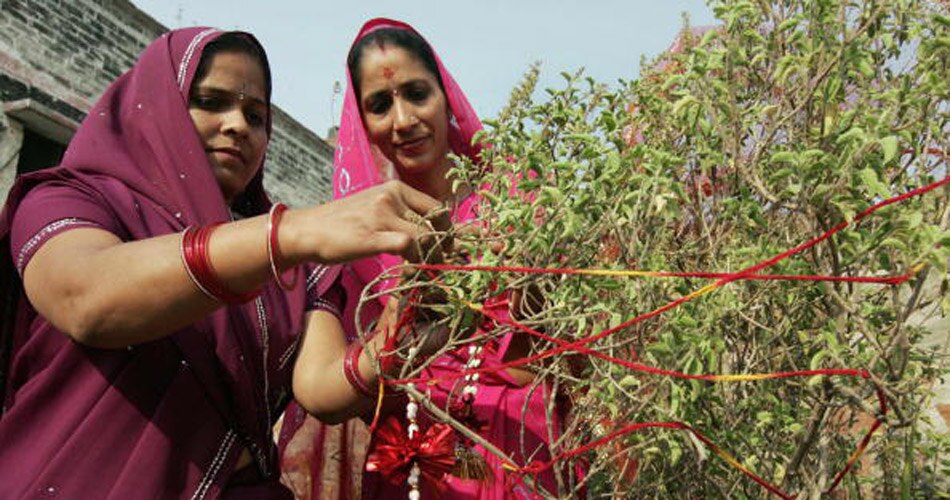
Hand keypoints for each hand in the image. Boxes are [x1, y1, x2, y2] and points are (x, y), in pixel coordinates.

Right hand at [283, 180, 452, 264]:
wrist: (308, 230)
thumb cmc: (344, 223)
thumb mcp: (376, 205)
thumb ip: (402, 212)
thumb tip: (433, 230)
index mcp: (395, 188)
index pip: (437, 208)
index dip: (446, 230)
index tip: (444, 247)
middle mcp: (390, 197)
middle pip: (434, 224)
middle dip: (441, 248)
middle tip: (436, 264)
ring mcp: (380, 215)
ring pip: (425, 236)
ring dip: (429, 257)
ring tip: (422, 270)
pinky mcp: (370, 236)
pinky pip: (407, 245)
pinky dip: (415, 261)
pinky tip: (409, 271)